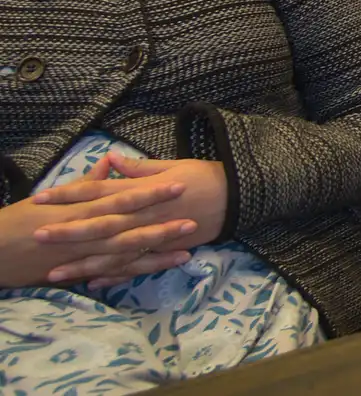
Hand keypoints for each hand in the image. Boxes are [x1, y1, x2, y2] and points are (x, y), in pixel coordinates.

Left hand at [32, 153, 227, 286]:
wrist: (240, 196)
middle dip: (68, 231)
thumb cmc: (205, 176)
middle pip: (100, 225)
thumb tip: (108, 159)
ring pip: (114, 252)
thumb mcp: (173, 164)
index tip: (43, 198)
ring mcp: (155, 236)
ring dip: (84, 263)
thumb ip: (138, 168)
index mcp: (143, 191)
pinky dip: (116, 275)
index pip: (99, 192)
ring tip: (56, 274)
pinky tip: (95, 283)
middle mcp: (145, 216)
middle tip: (39, 237)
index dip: (70, 194)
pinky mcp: (166, 250)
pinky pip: (138, 266)